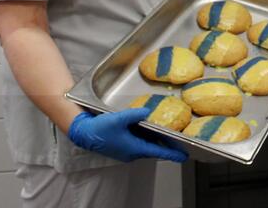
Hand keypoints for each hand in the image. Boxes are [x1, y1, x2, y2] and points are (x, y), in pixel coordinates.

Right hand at [68, 109, 188, 162]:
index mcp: (134, 148)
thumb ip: (134, 114)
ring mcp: (127, 151)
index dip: (172, 153)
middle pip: (154, 150)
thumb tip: (147, 111)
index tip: (184, 156)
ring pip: (146, 146)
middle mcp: (132, 152)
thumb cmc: (100, 128)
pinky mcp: (122, 146)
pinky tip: (150, 130)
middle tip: (179, 142)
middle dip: (166, 146)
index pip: (158, 152)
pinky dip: (147, 138)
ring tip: (168, 135)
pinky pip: (139, 144)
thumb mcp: (118, 118)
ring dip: (156, 142)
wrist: (83, 133)